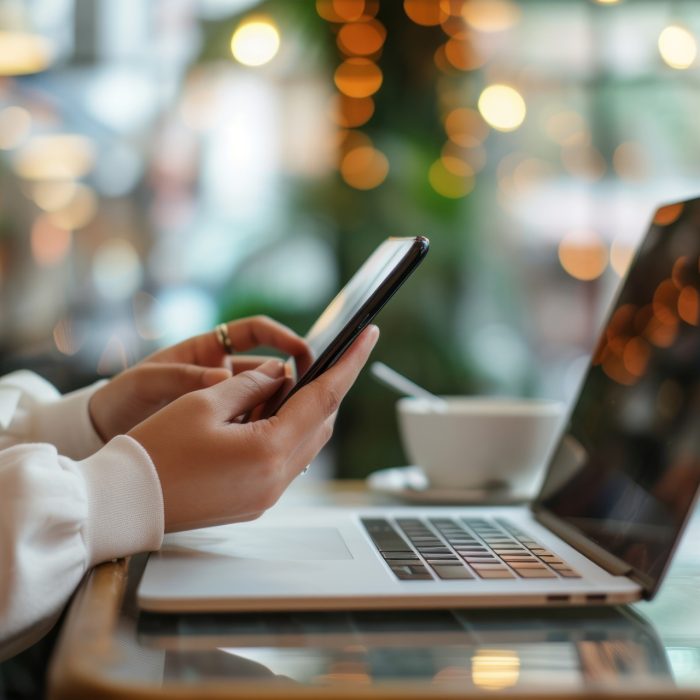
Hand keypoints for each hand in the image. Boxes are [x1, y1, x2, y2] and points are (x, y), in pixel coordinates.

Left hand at [89, 316, 309, 441]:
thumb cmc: (124, 397)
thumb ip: (183, 377)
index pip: (257, 332)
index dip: (282, 336)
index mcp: (208, 350)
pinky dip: (262, 430)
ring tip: (284, 424)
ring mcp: (225, 401)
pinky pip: (253, 425)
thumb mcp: (149, 381)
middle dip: (289, 379)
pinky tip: (267, 442)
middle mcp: (223, 372)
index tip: (302, 350)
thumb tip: (223, 375)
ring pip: (266, 400)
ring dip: (277, 408)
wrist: (106, 433)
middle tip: (304, 396)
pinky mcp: (224, 428)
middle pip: (270, 369)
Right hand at [128, 325, 378, 531]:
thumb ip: (250, 384)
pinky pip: (284, 460)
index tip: (368, 336)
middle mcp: (276, 479)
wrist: (124, 503)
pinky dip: (283, 433)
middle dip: (323, 388)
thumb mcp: (203, 403)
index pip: (325, 398)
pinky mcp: (255, 502)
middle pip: (320, 423)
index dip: (350, 363)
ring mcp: (267, 496)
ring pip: (304, 443)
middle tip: (318, 359)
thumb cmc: (155, 452)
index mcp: (269, 451)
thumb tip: (279, 374)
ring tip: (277, 387)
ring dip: (300, 411)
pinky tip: (261, 416)